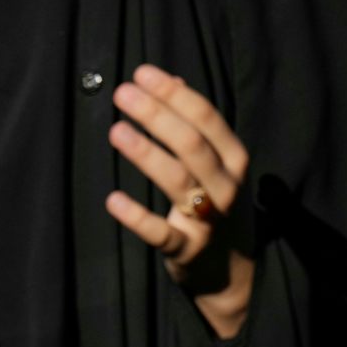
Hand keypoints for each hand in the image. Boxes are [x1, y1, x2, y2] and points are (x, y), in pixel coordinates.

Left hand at [106, 64, 255, 339]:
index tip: (142, 73)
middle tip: (122, 93)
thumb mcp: (218, 163)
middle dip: (156, 114)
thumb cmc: (217, 204)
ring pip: (178, 180)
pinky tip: (112, 200)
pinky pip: (161, 233)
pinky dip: (137, 217)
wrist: (231, 272)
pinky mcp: (188, 250)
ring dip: (146, 154)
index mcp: (235, 158)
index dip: (173, 93)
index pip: (206, 117)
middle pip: (191, 143)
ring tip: (116, 131)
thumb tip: (171, 79)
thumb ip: (197, 123)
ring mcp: (210, 219)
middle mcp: (227, 186)